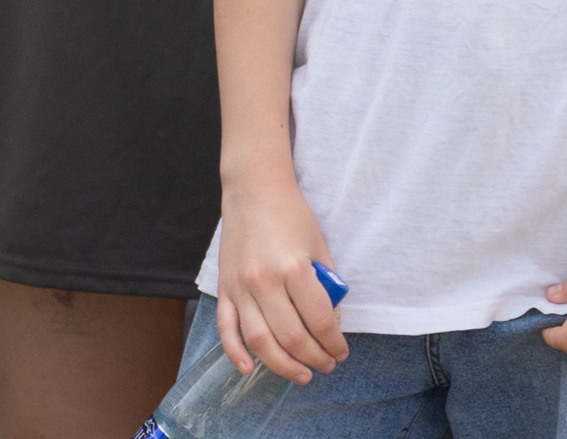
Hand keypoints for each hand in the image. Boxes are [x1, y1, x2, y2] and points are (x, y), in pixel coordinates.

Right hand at [215, 173, 344, 382]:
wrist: (254, 191)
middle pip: (292, 337)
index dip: (334, 343)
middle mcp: (265, 281)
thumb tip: (330, 326)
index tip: (342, 352)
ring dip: (283, 366)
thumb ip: (326, 286)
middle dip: (314, 359)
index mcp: (294, 268)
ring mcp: (241, 287)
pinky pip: (226, 329)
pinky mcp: (224, 289)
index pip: (320, 320)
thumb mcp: (319, 247)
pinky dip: (235, 353)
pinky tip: (249, 369)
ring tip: (302, 374)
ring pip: (260, 342)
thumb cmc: (292, 216)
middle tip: (327, 366)